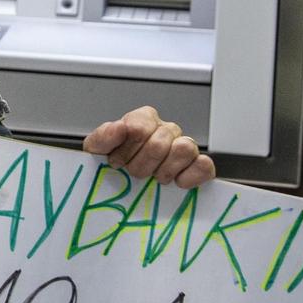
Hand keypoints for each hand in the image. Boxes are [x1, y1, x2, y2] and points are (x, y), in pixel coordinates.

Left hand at [83, 105, 216, 188]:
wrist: (118, 183)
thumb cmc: (111, 163)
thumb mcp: (97, 150)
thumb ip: (103, 137)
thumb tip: (119, 128)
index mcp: (143, 119)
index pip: (138, 129)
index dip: (125, 150)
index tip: (116, 162)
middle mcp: (166, 130)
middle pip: (159, 143)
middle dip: (141, 166)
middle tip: (133, 174)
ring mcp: (184, 146)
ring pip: (185, 149)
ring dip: (165, 170)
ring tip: (154, 179)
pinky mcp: (197, 166)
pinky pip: (204, 165)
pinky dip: (191, 176)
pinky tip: (177, 183)